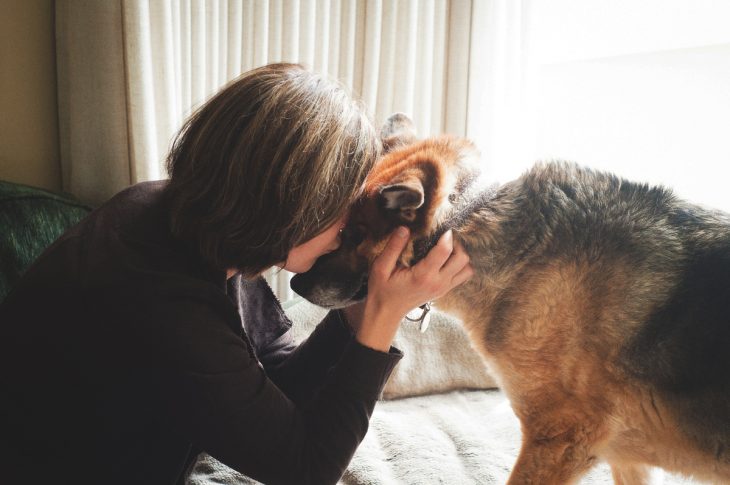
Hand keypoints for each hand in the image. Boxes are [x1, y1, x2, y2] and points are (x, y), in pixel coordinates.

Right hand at [354, 227, 472, 350]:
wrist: (386, 312)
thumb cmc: (383, 290)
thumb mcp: (381, 267)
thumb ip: (393, 247)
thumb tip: (404, 229)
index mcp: (423, 276)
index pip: (444, 252)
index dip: (447, 236)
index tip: (442, 228)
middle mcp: (437, 283)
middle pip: (462, 259)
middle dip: (456, 245)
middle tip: (444, 238)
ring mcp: (443, 288)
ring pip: (467, 269)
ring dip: (460, 256)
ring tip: (446, 249)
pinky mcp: (444, 290)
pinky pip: (462, 276)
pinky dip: (459, 266)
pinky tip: (446, 260)